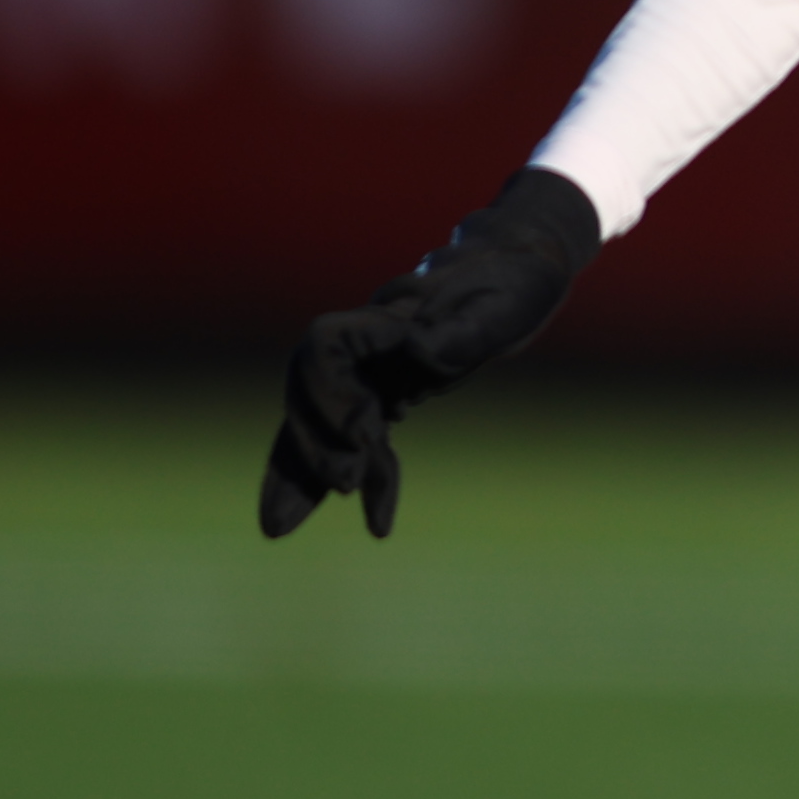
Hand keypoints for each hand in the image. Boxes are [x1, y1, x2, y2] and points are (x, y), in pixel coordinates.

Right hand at [257, 168, 602, 538]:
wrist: (520, 267)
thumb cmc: (513, 283)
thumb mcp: (500, 307)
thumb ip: (458, 333)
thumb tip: (415, 352)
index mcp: (383, 319)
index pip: (324, 350)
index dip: (331, 393)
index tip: (367, 436)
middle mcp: (365, 346)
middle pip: (309, 394)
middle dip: (312, 444)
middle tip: (346, 487)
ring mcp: (370, 371)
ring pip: (315, 423)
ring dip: (297, 472)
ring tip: (279, 530)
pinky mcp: (385, 394)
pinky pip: (349, 439)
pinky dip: (336, 473)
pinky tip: (348, 515)